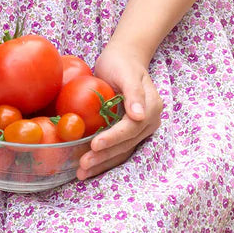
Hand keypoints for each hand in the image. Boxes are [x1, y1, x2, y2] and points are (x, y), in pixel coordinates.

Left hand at [77, 44, 162, 180]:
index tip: (94, 145)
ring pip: (122, 151)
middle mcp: (149, 122)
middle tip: (83, 165)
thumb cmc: (122, 62)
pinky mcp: (129, 133)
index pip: (130, 128)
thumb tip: (140, 117)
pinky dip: (104, 159)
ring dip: (103, 164)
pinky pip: (118, 149)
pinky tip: (89, 168)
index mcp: (151, 107)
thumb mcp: (126, 72)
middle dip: (104, 157)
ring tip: (82, 173)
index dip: (113, 138)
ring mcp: (141, 129)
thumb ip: (134, 93)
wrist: (124, 58)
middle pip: (126, 144)